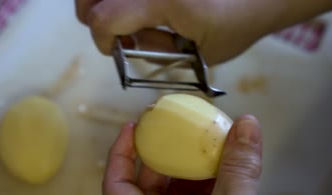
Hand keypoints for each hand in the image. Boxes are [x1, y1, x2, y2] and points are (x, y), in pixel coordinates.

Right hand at [76, 0, 331, 64]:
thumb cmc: (237, 23)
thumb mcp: (196, 53)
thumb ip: (155, 50)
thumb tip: (126, 44)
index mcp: (163, 1)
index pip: (105, 18)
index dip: (103, 40)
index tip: (116, 51)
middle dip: (94, 16)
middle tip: (113, 30)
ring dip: (104, 4)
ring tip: (125, 17)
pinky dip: (120, 1)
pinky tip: (137, 10)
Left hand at [103, 115, 278, 194]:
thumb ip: (239, 169)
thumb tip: (245, 127)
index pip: (116, 185)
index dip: (120, 154)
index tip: (132, 129)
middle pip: (150, 187)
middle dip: (166, 159)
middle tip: (179, 135)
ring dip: (192, 174)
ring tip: (208, 151)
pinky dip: (209, 190)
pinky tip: (226, 176)